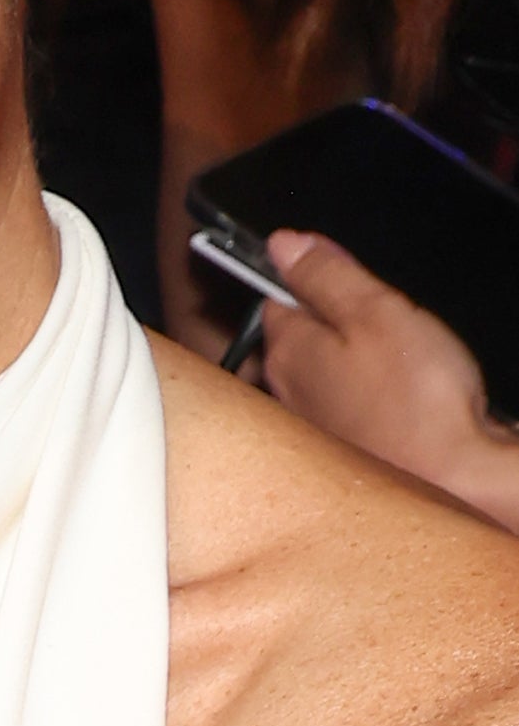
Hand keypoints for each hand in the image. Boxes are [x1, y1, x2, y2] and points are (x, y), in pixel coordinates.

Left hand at [259, 228, 518, 533]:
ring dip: (354, 357)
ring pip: (326, 370)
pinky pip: (351, 402)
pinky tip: (398, 394)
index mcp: (286, 350)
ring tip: (396, 359)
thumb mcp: (376, 313)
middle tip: (383, 318)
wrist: (449, 481)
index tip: (342, 272)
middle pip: (300, 334)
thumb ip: (327, 275)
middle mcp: (286, 390)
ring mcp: (312, 422)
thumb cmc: (416, 403)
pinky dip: (370, 391)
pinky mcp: (343, 445)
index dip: (311, 277)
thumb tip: (284, 244)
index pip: (277, 296)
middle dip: (335, 318)